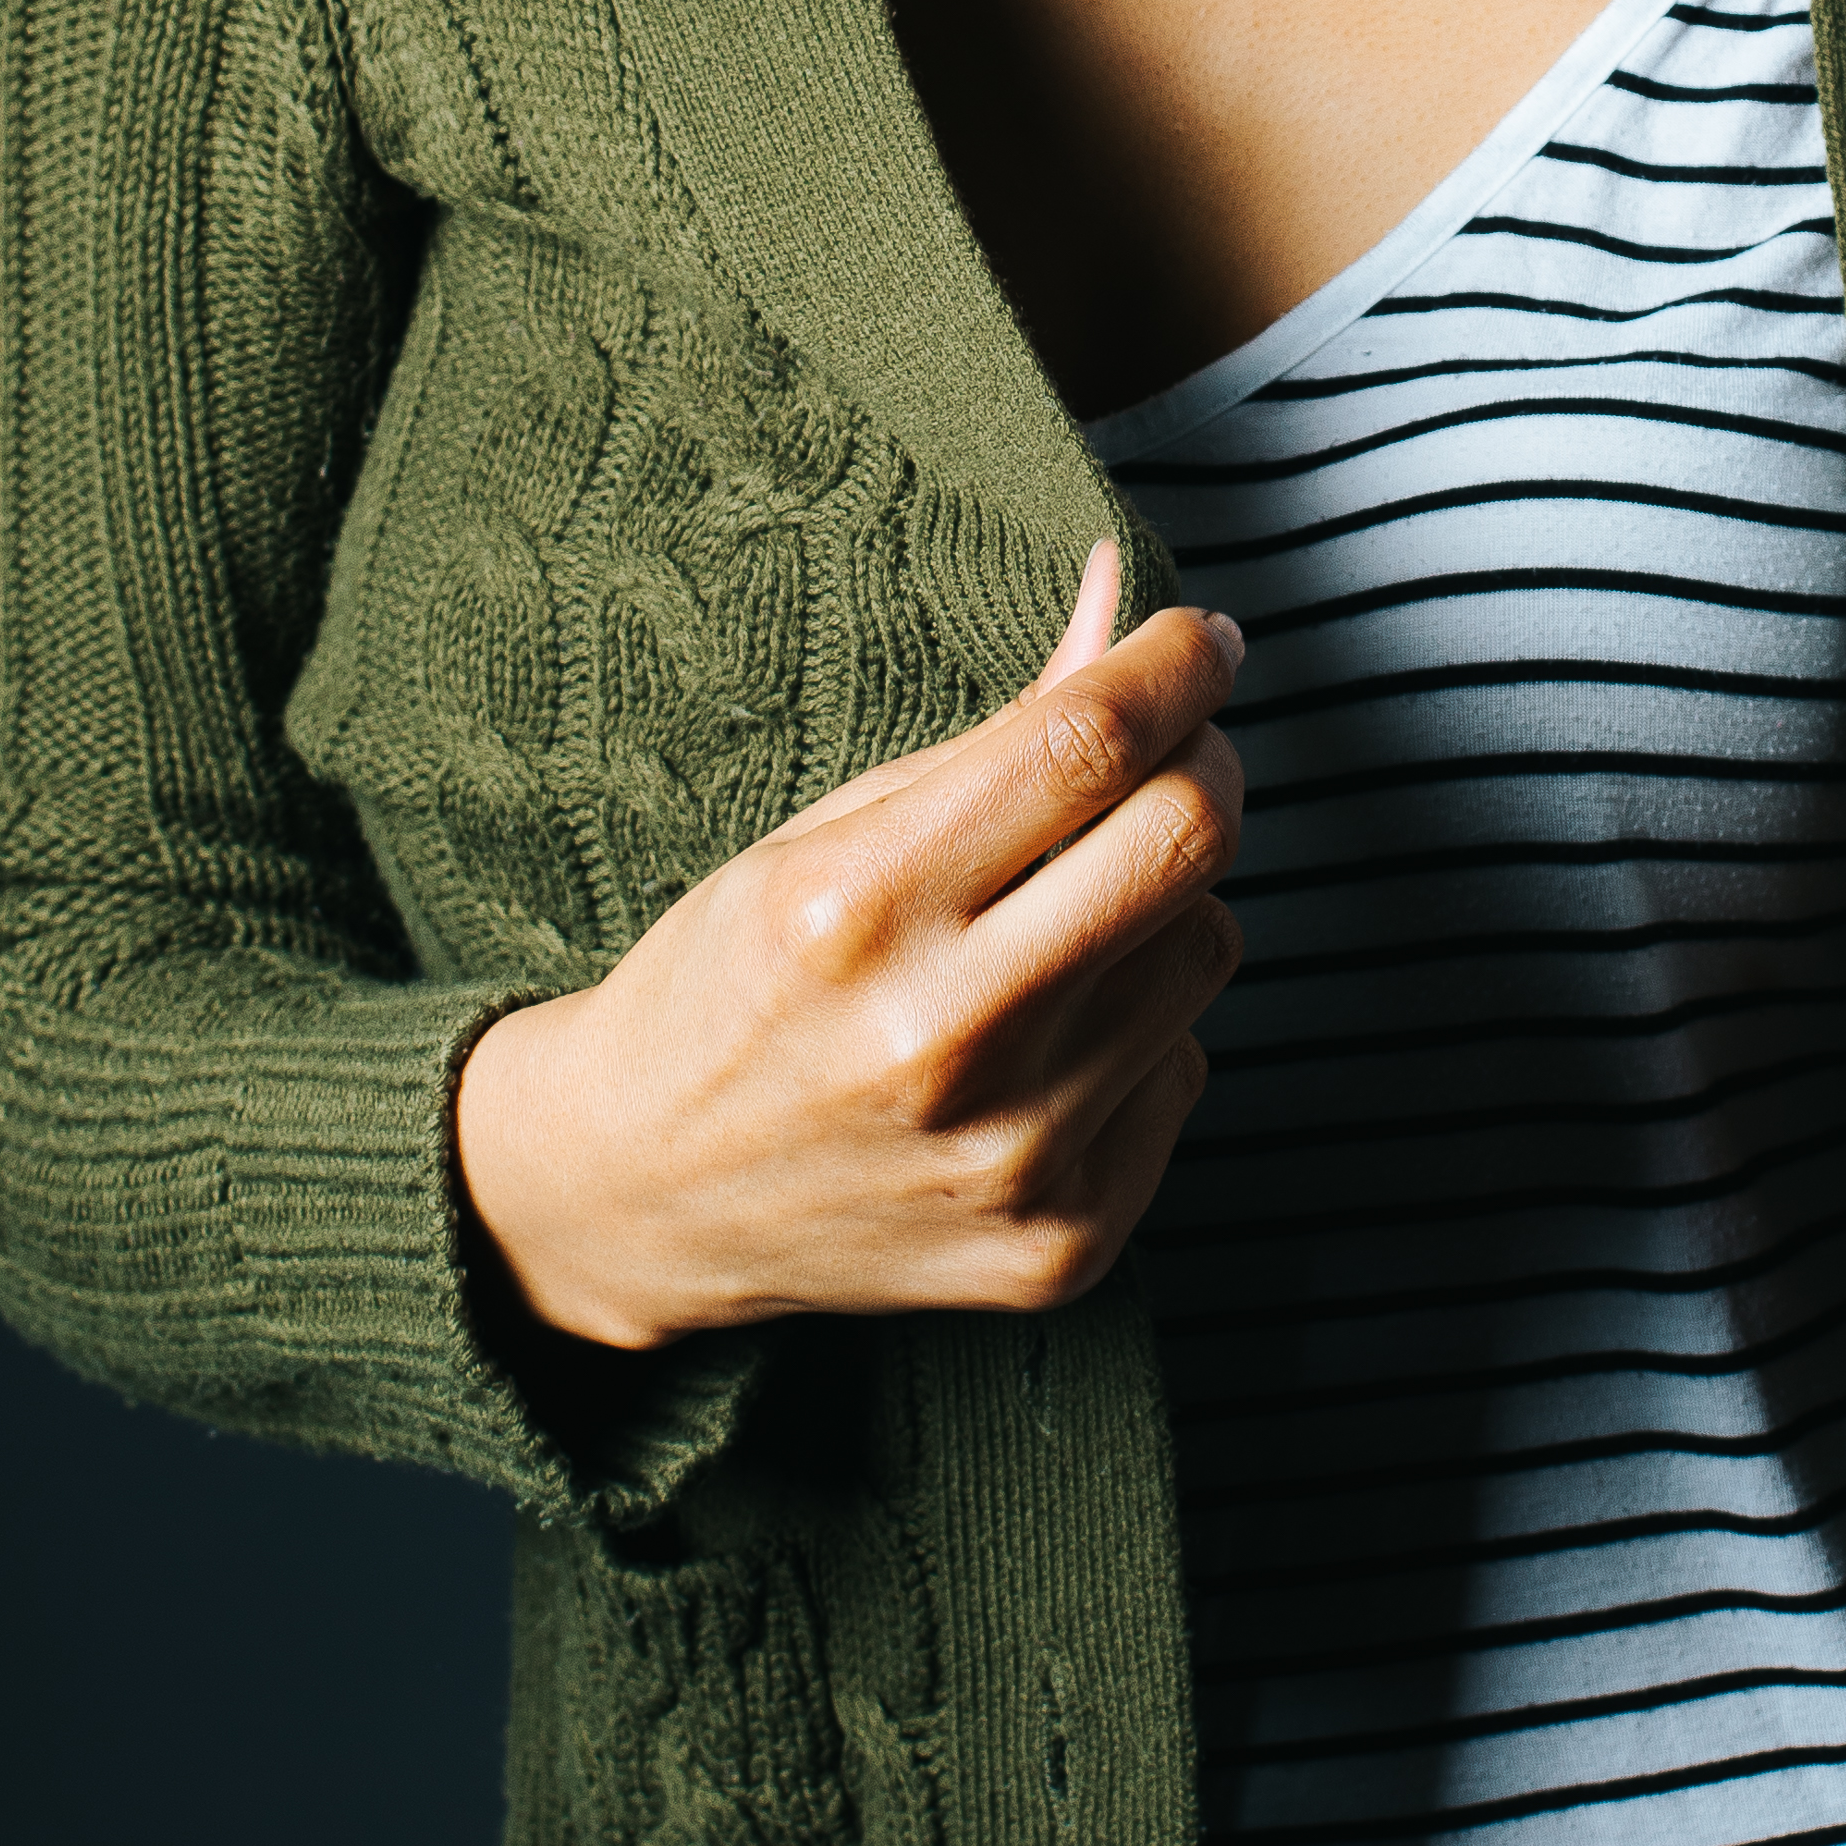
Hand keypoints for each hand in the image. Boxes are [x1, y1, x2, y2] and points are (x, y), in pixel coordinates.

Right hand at [453, 548, 1241, 1351]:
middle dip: (1204, 763)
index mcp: (855, 908)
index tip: (1202, 640)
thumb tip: (1122, 602)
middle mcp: (942, 1038)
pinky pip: (1182, 1070)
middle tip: (1171, 753)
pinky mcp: (1062, 1242)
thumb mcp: (823, 834)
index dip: (1175, 665)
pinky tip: (1035, 1053)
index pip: (1088, 742)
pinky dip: (1134, 1036)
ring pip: (1207, 949)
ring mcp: (1013, 1155)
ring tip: (1053, 930)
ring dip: (1159, 910)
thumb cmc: (731, 988)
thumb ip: (995, 732)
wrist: (637, 1204)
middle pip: (1188, 840)